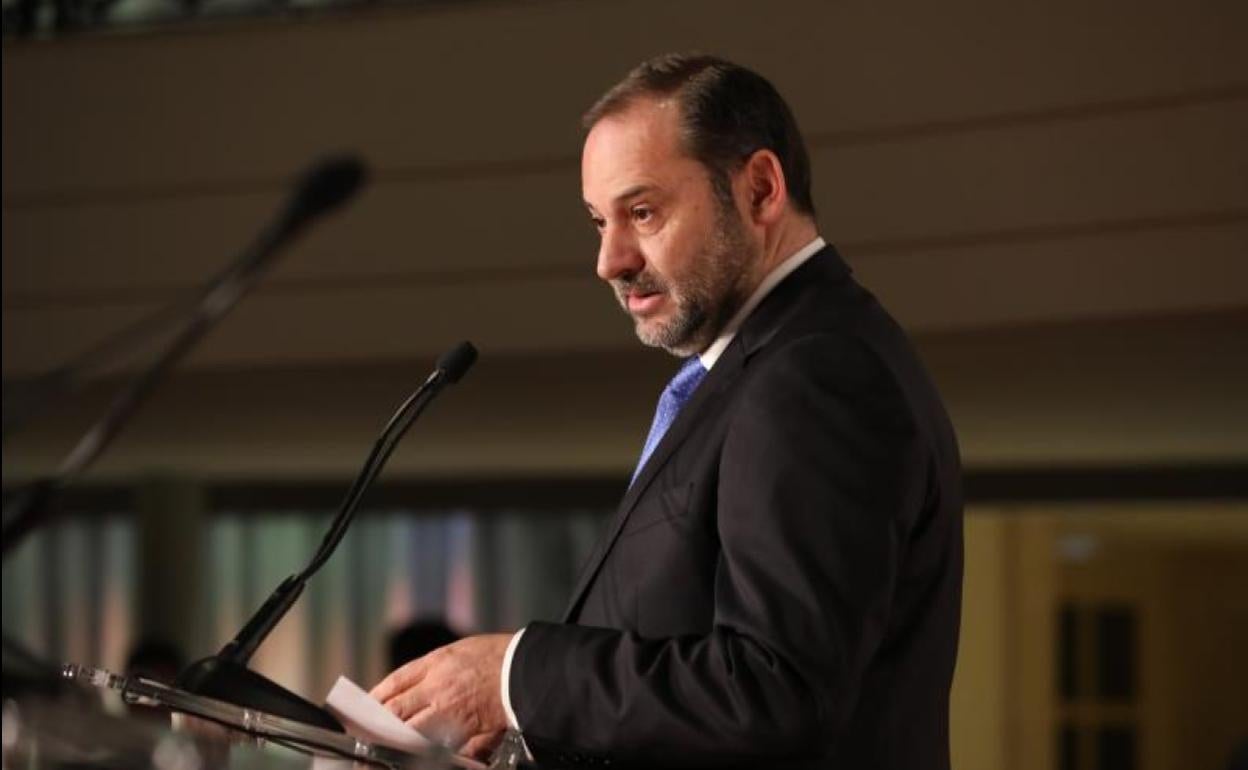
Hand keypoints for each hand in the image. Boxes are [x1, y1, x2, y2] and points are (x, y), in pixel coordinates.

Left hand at [370, 633, 511, 758]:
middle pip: (397, 707)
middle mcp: (437, 685)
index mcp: (436, 662)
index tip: (368, 705)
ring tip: (388, 743)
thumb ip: (438, 667)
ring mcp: (449, 708)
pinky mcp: (463, 727)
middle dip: (380, 721)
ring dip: (397, 738)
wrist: (525, 668)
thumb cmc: (499, 656)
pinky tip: (420, 752)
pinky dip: (427, 748)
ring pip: (411, 729)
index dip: (378, 695)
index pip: (396, 681)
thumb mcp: (462, 650)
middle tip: (368, 730)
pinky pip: (438, 742)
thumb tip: (415, 686)